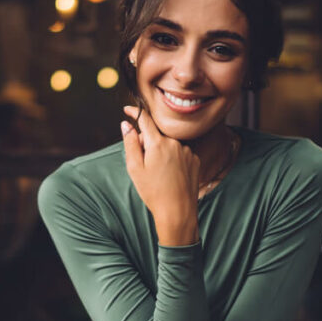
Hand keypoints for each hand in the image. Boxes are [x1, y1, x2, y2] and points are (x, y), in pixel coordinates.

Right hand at [122, 105, 199, 245]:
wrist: (178, 211)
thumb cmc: (153, 192)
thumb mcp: (135, 168)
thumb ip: (130, 143)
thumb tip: (126, 124)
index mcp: (158, 143)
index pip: (145, 119)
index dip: (135, 112)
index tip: (127, 109)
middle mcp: (175, 143)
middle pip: (156, 135)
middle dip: (147, 143)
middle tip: (143, 164)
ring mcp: (187, 151)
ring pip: (168, 145)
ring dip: (160, 152)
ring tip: (158, 174)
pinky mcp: (194, 160)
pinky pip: (179, 153)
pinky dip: (172, 160)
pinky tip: (170, 176)